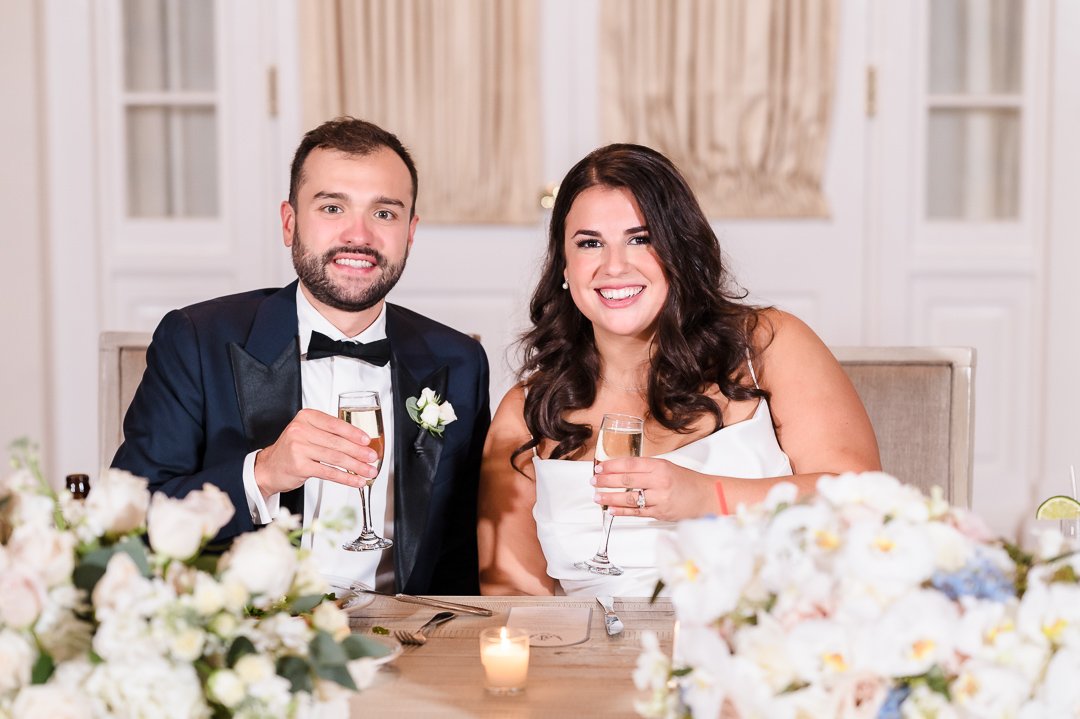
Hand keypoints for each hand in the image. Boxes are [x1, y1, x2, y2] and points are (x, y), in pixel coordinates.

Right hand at [254, 409, 379, 497]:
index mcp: (306, 417)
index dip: (354, 433)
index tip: (367, 440)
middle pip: (337, 442)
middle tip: (372, 457)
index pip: (335, 424)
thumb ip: (329, 434)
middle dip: (359, 451)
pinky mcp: (300, 466)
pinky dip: (345, 478)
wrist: (269, 468)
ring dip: (356, 466)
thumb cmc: (292, 450)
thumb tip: (360, 442)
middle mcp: (300, 430)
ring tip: (369, 471)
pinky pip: (329, 472)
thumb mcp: (307, 433)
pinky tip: (356, 481)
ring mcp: (298, 448)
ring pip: (335, 457)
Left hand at [592, 457, 721, 520]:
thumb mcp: (666, 466)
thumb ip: (645, 468)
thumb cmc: (685, 480)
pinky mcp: (660, 513)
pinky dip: (622, 511)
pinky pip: (637, 512)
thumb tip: (618, 470)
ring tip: (597, 497)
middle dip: (606, 481)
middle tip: (593, 481)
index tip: (599, 467)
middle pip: (626, 481)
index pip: (630, 464)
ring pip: (629, 498)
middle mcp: (659, 481)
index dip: (612, 466)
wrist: (706, 496)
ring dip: (610, 498)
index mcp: (660, 466)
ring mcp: (660, 499)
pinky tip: (611, 510)